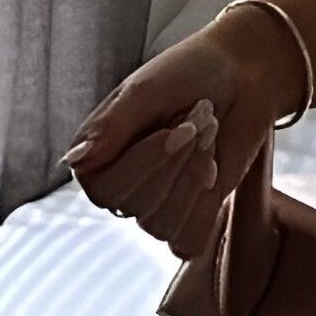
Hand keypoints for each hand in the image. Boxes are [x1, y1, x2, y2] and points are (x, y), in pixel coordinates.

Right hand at [59, 8, 302, 259]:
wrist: (242, 76)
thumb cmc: (189, 74)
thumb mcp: (145, 92)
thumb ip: (110, 127)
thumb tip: (72, 162)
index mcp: (95, 157)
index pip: (104, 189)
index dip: (147, 162)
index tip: (180, 127)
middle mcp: (117, 187)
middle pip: (135, 207)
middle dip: (178, 162)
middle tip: (198, 122)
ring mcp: (152, 206)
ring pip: (162, 225)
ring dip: (195, 175)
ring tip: (207, 137)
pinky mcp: (187, 219)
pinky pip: (188, 241)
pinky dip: (207, 206)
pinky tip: (214, 170)